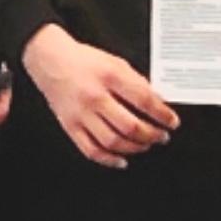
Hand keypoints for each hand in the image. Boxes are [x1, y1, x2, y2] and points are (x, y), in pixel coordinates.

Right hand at [19, 25, 176, 168]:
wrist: (49, 60)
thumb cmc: (82, 60)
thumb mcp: (115, 62)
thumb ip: (136, 81)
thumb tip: (157, 101)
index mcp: (109, 76)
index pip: (144, 100)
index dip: (162, 114)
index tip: (172, 122)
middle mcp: (95, 96)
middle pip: (130, 125)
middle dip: (152, 135)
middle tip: (162, 136)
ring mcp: (81, 114)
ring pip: (113, 141)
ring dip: (135, 148)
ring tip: (145, 145)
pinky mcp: (70, 126)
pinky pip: (91, 150)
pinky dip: (109, 159)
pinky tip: (121, 160)